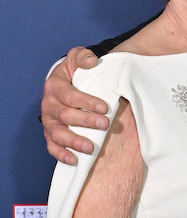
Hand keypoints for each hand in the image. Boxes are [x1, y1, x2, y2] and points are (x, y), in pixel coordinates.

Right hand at [42, 49, 106, 163]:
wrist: (66, 82)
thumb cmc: (76, 71)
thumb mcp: (78, 57)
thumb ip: (83, 56)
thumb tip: (92, 61)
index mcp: (55, 86)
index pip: (70, 96)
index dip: (87, 102)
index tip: (105, 107)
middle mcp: (49, 105)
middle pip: (65, 116)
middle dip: (86, 121)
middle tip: (106, 124)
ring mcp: (49, 121)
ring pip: (58, 134)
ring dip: (74, 141)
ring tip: (90, 147)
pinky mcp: (50, 134)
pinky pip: (52, 146)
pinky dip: (61, 154)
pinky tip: (74, 160)